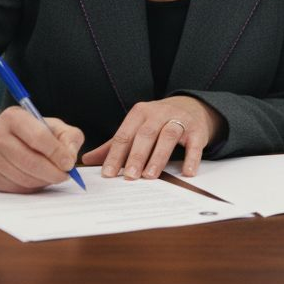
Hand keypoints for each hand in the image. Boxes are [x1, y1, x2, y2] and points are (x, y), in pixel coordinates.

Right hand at [0, 107, 83, 193]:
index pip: (38, 137)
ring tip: (51, 175)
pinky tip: (36, 178)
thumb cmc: (30, 133)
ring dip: (44, 181)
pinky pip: (16, 188)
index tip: (69, 164)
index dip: (57, 153)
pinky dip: (32, 187)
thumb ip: (68, 137)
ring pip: (24, 178)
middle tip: (65, 175)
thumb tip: (70, 157)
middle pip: (30, 161)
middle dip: (53, 172)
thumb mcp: (52, 126)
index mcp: (13, 117)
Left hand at [81, 96, 224, 179]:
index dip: (115, 155)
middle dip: (136, 156)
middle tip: (129, 176)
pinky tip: (187, 173)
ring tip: (150, 176)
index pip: (124, 135)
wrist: (191, 107)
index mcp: (139, 113)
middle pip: (145, 135)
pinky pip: (194, 144)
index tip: (107, 174)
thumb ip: (114, 144)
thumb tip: (87, 159)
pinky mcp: (197, 130)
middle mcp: (158, 113)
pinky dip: (191, 158)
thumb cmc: (157, 122)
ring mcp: (178, 120)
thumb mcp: (136, 128)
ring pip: (167, 136)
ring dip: (158, 157)